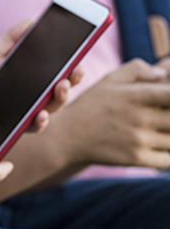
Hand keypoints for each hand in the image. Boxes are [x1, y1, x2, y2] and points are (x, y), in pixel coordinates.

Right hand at [50, 58, 169, 168]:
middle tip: (161, 116)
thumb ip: (136, 69)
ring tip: (156, 129)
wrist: (68, 137)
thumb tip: (163, 74)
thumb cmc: (91, 105)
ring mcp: (139, 139)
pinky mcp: (138, 158)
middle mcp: (139, 117)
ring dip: (168, 134)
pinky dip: (166, 153)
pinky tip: (156, 145)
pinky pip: (168, 159)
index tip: (169, 98)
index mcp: (135, 95)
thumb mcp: (108, 80)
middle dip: (169, 116)